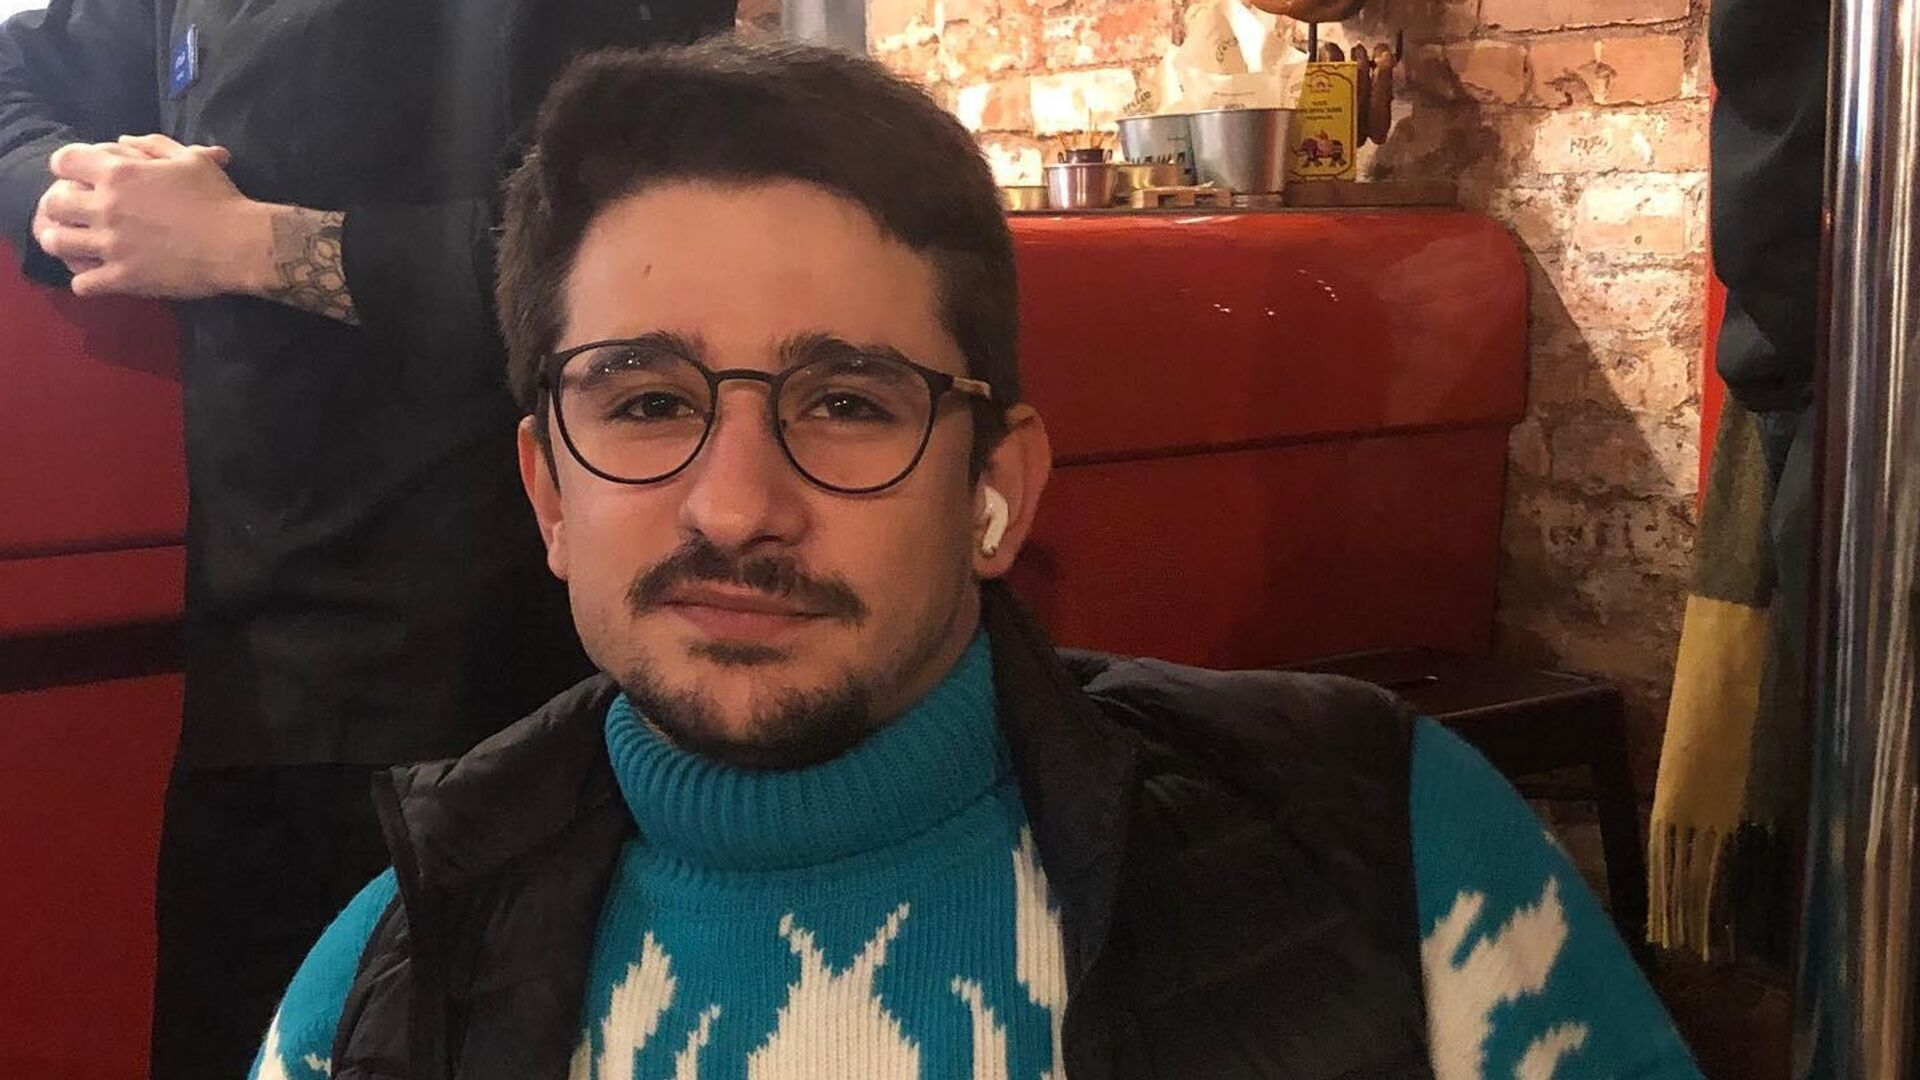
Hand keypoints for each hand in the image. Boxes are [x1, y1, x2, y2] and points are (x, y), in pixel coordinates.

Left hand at [33, 134, 271, 298]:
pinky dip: (86, 281)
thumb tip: (121, 141)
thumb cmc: (220, 198)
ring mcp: (111, 245)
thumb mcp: (191, 159)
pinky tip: (100, 276)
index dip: (68, 167)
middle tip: (77, 214)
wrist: (240, 245)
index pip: (63, 161)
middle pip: (53, 203)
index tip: (81, 177)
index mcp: (119, 173)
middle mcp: (106, 207)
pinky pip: (82, 284)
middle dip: (60, 206)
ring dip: (63, 242)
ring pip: (57, 243)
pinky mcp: (123, 278)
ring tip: (79, 245)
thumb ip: (153, 146)